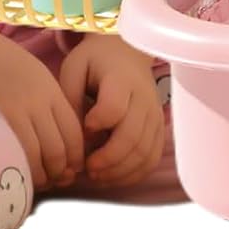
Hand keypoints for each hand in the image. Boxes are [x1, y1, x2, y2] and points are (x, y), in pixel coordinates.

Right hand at [0, 21, 83, 190]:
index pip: (73, 134)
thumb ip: (54, 110)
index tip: (74, 169)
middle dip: (61, 171)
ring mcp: (14, 112)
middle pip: (57, 148)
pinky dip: (20, 166)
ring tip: (40, 181)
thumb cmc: (11, 69)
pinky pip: (12, 150)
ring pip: (36, 154)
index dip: (77, 158)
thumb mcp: (42, 83)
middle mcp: (37, 104)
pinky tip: (20, 172)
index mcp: (53, 95)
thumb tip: (65, 149)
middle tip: (59, 180)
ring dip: (41, 174)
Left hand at [58, 34, 164, 188]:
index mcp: (121, 80)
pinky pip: (152, 157)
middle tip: (86, 168)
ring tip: (97, 176)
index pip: (114, 108)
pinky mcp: (158, 128)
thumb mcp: (74, 68)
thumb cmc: (96, 61)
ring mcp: (154, 115)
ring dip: (120, 170)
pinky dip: (135, 173)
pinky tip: (114, 176)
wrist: (127, 52)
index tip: (84, 129)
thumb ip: (71, 99)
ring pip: (144, 152)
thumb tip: (75, 136)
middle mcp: (143, 99)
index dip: (97, 124)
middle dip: (108, 159)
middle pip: (132, 137)